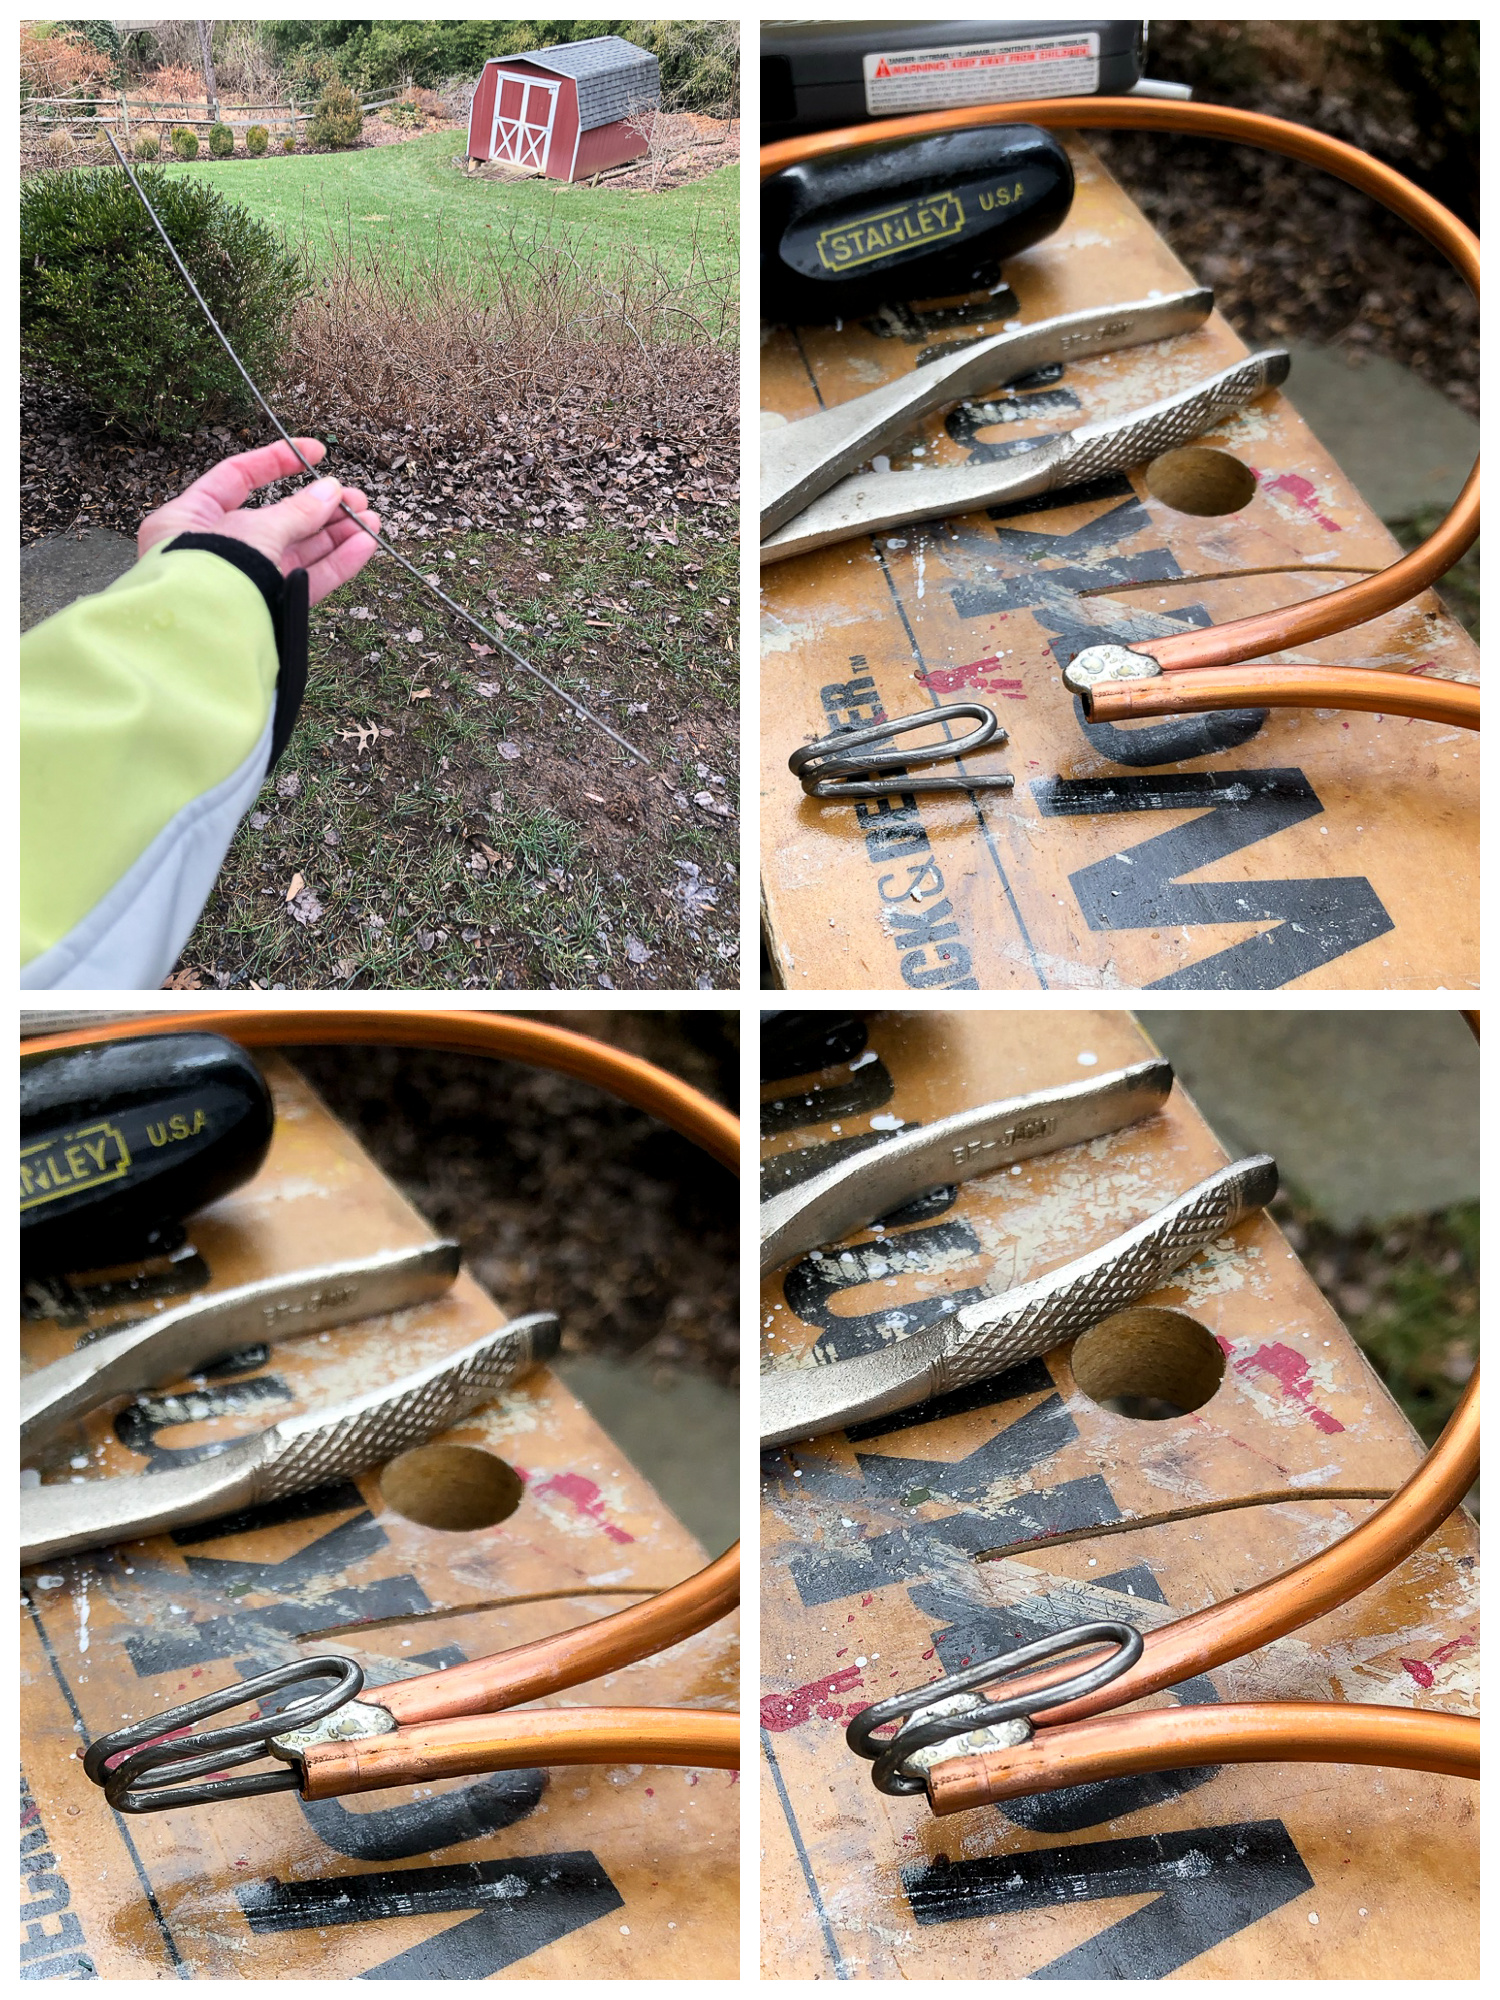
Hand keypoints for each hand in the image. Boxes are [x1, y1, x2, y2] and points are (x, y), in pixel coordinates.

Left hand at [137, 438, 381, 606]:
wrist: (203, 642)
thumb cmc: (209, 576)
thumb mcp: (254, 530)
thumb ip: (297, 511)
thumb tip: (333, 492)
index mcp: (190, 518)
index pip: (236, 478)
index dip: (277, 461)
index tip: (316, 453)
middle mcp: (216, 549)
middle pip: (276, 519)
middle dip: (321, 508)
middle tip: (357, 499)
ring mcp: (245, 582)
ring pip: (297, 552)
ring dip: (336, 535)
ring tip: (371, 521)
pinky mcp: (268, 610)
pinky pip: (305, 582)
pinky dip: (336, 565)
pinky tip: (366, 546)